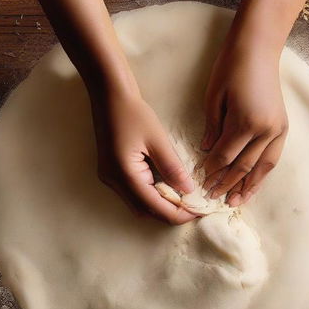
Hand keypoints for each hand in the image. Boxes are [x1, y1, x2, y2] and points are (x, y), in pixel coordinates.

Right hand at [92, 94, 196, 224]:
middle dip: (171, 212)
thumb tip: (188, 191)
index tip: (200, 211)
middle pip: (146, 211)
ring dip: (161, 204)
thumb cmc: (133, 112)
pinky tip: (166, 185)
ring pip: (139, 204)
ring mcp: (110, 178)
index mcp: (125, 175)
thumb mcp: (157, 140)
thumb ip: (173, 168)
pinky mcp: (111, 172)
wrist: (108, 94)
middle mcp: (114, 182)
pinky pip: (133, 193)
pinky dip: (151, 194)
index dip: (179, 214)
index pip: (155, 207)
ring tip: (183, 196)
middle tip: (194, 205)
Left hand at [202, 42, 287, 205]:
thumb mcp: (213, 96)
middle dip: (226, 183)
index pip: (224, 156)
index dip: (211, 171)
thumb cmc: (231, 68)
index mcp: (245, 122)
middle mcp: (265, 130)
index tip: (200, 182)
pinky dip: (262, 174)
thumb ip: (212, 127)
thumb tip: (206, 153)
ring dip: (248, 186)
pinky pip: (272, 158)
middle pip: (242, 166)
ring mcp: (277, 130)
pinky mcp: (283, 127)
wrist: (259, 49)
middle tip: (213, 198)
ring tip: (236, 202)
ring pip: (262, 167)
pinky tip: (253, 184)